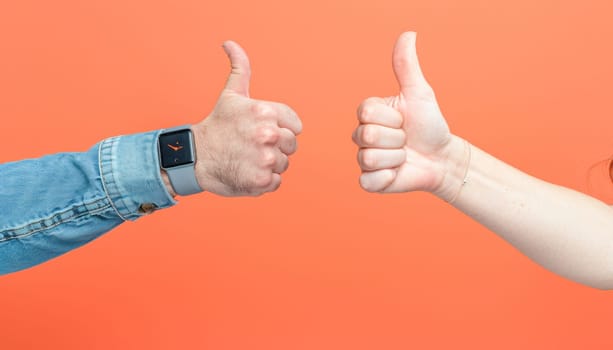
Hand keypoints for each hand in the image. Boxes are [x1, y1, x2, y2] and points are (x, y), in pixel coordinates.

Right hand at [191, 41, 301, 196]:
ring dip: (268, 165)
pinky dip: (263, 181)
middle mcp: (268, 134)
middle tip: (251, 146)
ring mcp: (266, 158)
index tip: (260, 131)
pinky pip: (276, 182)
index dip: (280, 129)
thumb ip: (240, 68)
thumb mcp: (231, 94)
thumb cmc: (217, 126)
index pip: (296, 125)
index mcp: (266, 111)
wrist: (196, 158)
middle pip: (291, 145)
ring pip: (283, 164)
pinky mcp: (262, 181)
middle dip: (275, 147)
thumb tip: (229, 43)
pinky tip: (246, 172)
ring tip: (246, 158)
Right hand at [352, 32, 459, 196]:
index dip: (392, 118)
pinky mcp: (369, 182)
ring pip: (370, 158)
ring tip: (404, 156)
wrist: (442, 158)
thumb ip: (407, 67)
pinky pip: (369, 181)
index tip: (404, 120)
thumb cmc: (429, 125)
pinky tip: (397, 173)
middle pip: (367, 135)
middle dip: (397, 139)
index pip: (367, 113)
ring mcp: (364, 159)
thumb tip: (408, 34)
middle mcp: (361, 136)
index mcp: (369, 114)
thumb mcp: (419, 94)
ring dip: (396, 159)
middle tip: (406, 140)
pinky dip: (388, 178)